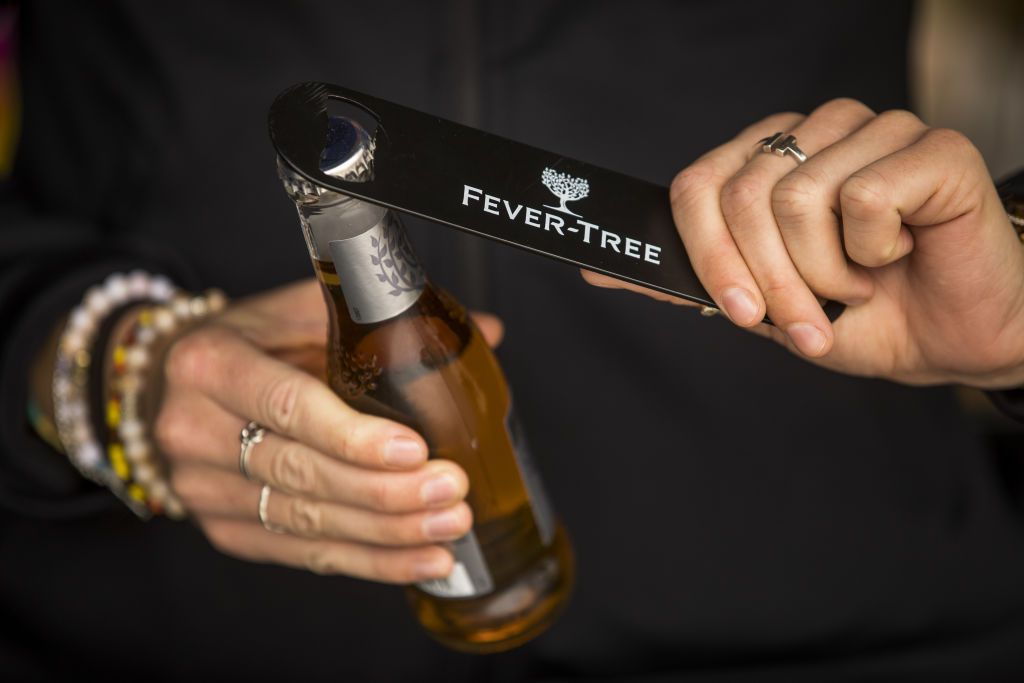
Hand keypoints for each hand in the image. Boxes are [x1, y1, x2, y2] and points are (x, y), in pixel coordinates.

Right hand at [154, 279, 503, 582]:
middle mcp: (195, 431)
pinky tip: (420, 560)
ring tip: (449, 527)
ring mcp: (204, 490)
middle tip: (451, 491)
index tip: (413, 449)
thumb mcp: (292, 309)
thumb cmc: (243, 341)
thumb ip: (378, 316)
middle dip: (385, 491)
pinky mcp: (225, 529)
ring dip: (386, 533)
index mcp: (210, 363)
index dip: (353, 435)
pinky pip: (303, 554)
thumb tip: (487, 331)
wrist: (164, 386)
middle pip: (301, 472)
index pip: (289, 406)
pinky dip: (369, 562)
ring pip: (305, 521)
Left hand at [585, 99, 1023, 388]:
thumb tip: (595, 265)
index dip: (708, 256)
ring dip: (827, 274)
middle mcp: (814, 131)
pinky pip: (866, 199)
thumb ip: (688, 276)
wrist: (950, 337)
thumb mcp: (760, 304)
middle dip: (771, 283)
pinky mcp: (930, 145)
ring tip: (861, 281)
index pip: (697, 185)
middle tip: (810, 322)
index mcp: (768, 157)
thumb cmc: (860, 314)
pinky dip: (877, 251)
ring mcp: (872, 129)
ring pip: (797, 200)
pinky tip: (903, 250)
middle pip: (741, 197)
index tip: (739, 313)